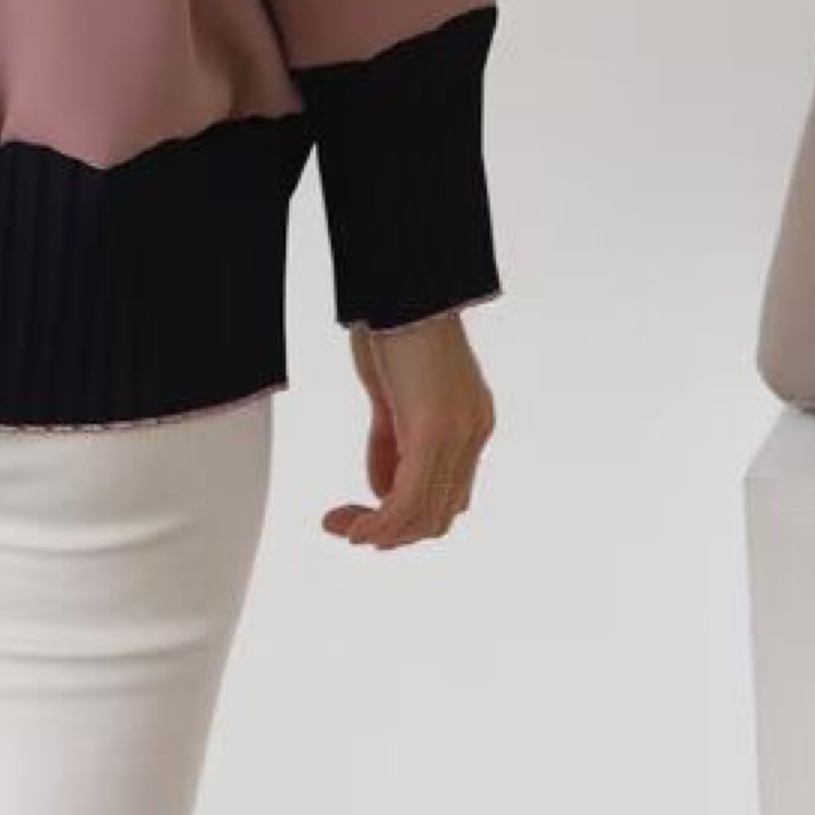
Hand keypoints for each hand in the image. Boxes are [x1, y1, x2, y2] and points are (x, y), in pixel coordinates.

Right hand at [322, 310, 494, 549]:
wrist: (402, 283)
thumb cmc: (391, 320)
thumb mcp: (389, 390)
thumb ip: (391, 438)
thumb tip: (381, 489)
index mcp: (468, 421)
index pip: (446, 493)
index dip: (405, 514)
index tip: (361, 510)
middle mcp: (473, 434)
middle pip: (440, 514)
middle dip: (391, 530)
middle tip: (345, 527)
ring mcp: (459, 434)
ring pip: (425, 515)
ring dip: (380, 531)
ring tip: (342, 528)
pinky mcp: (434, 431)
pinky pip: (409, 498)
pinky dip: (379, 521)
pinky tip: (352, 525)